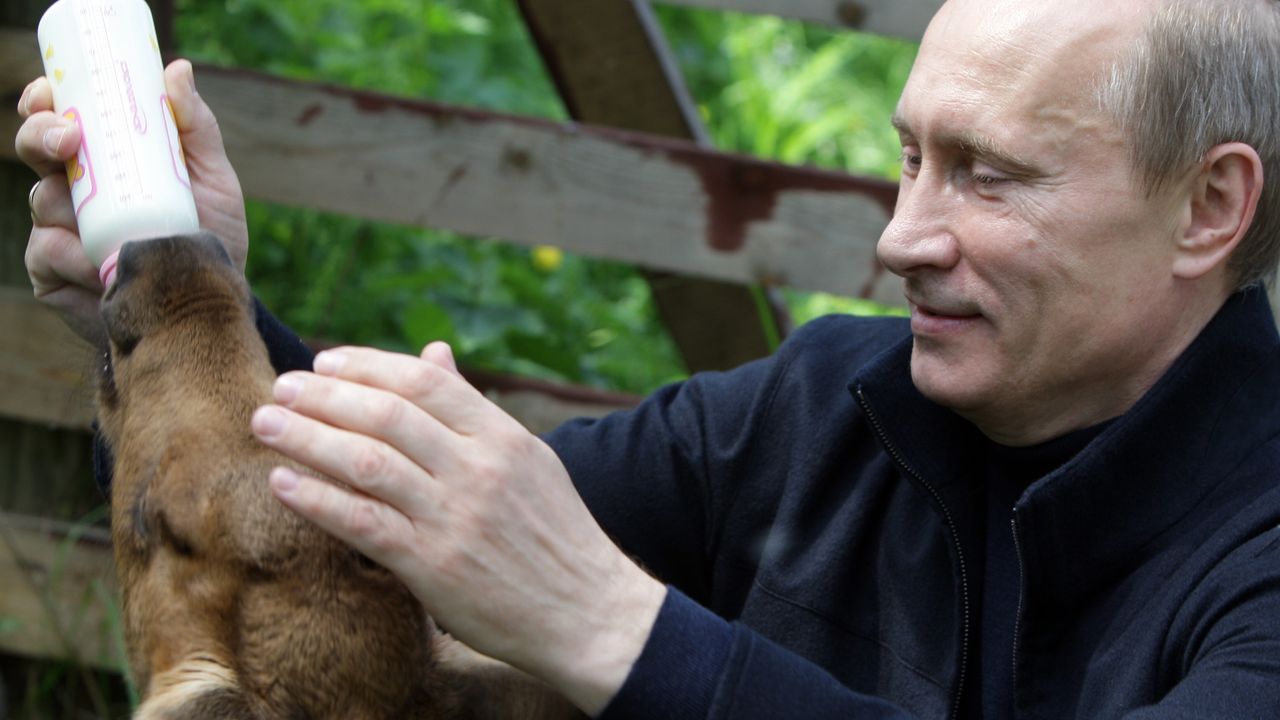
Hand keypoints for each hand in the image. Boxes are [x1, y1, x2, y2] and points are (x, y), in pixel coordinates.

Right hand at [15, 59, 248, 342]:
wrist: (209, 305)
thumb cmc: (210, 236)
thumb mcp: (213, 179)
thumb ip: (195, 128)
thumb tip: (176, 69)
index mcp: (103, 158)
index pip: (58, 117)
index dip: (43, 102)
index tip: (51, 95)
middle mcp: (72, 188)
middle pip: (33, 149)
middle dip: (41, 137)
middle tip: (69, 141)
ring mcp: (57, 229)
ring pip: (43, 201)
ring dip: (77, 210)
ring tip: (125, 233)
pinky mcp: (51, 272)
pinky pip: (48, 252)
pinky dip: (77, 258)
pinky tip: (105, 268)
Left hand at [250, 342, 665, 715]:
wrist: (588, 611)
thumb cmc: (554, 533)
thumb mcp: (527, 458)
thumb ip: (472, 409)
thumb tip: (434, 355)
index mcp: (502, 436)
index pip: (423, 381)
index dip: (366, 365)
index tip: (325, 362)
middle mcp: (478, 468)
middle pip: (386, 414)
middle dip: (323, 395)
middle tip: (281, 387)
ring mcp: (455, 516)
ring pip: (366, 462)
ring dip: (306, 437)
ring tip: (266, 423)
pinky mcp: (434, 565)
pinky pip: (363, 523)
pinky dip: (317, 498)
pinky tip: (283, 482)